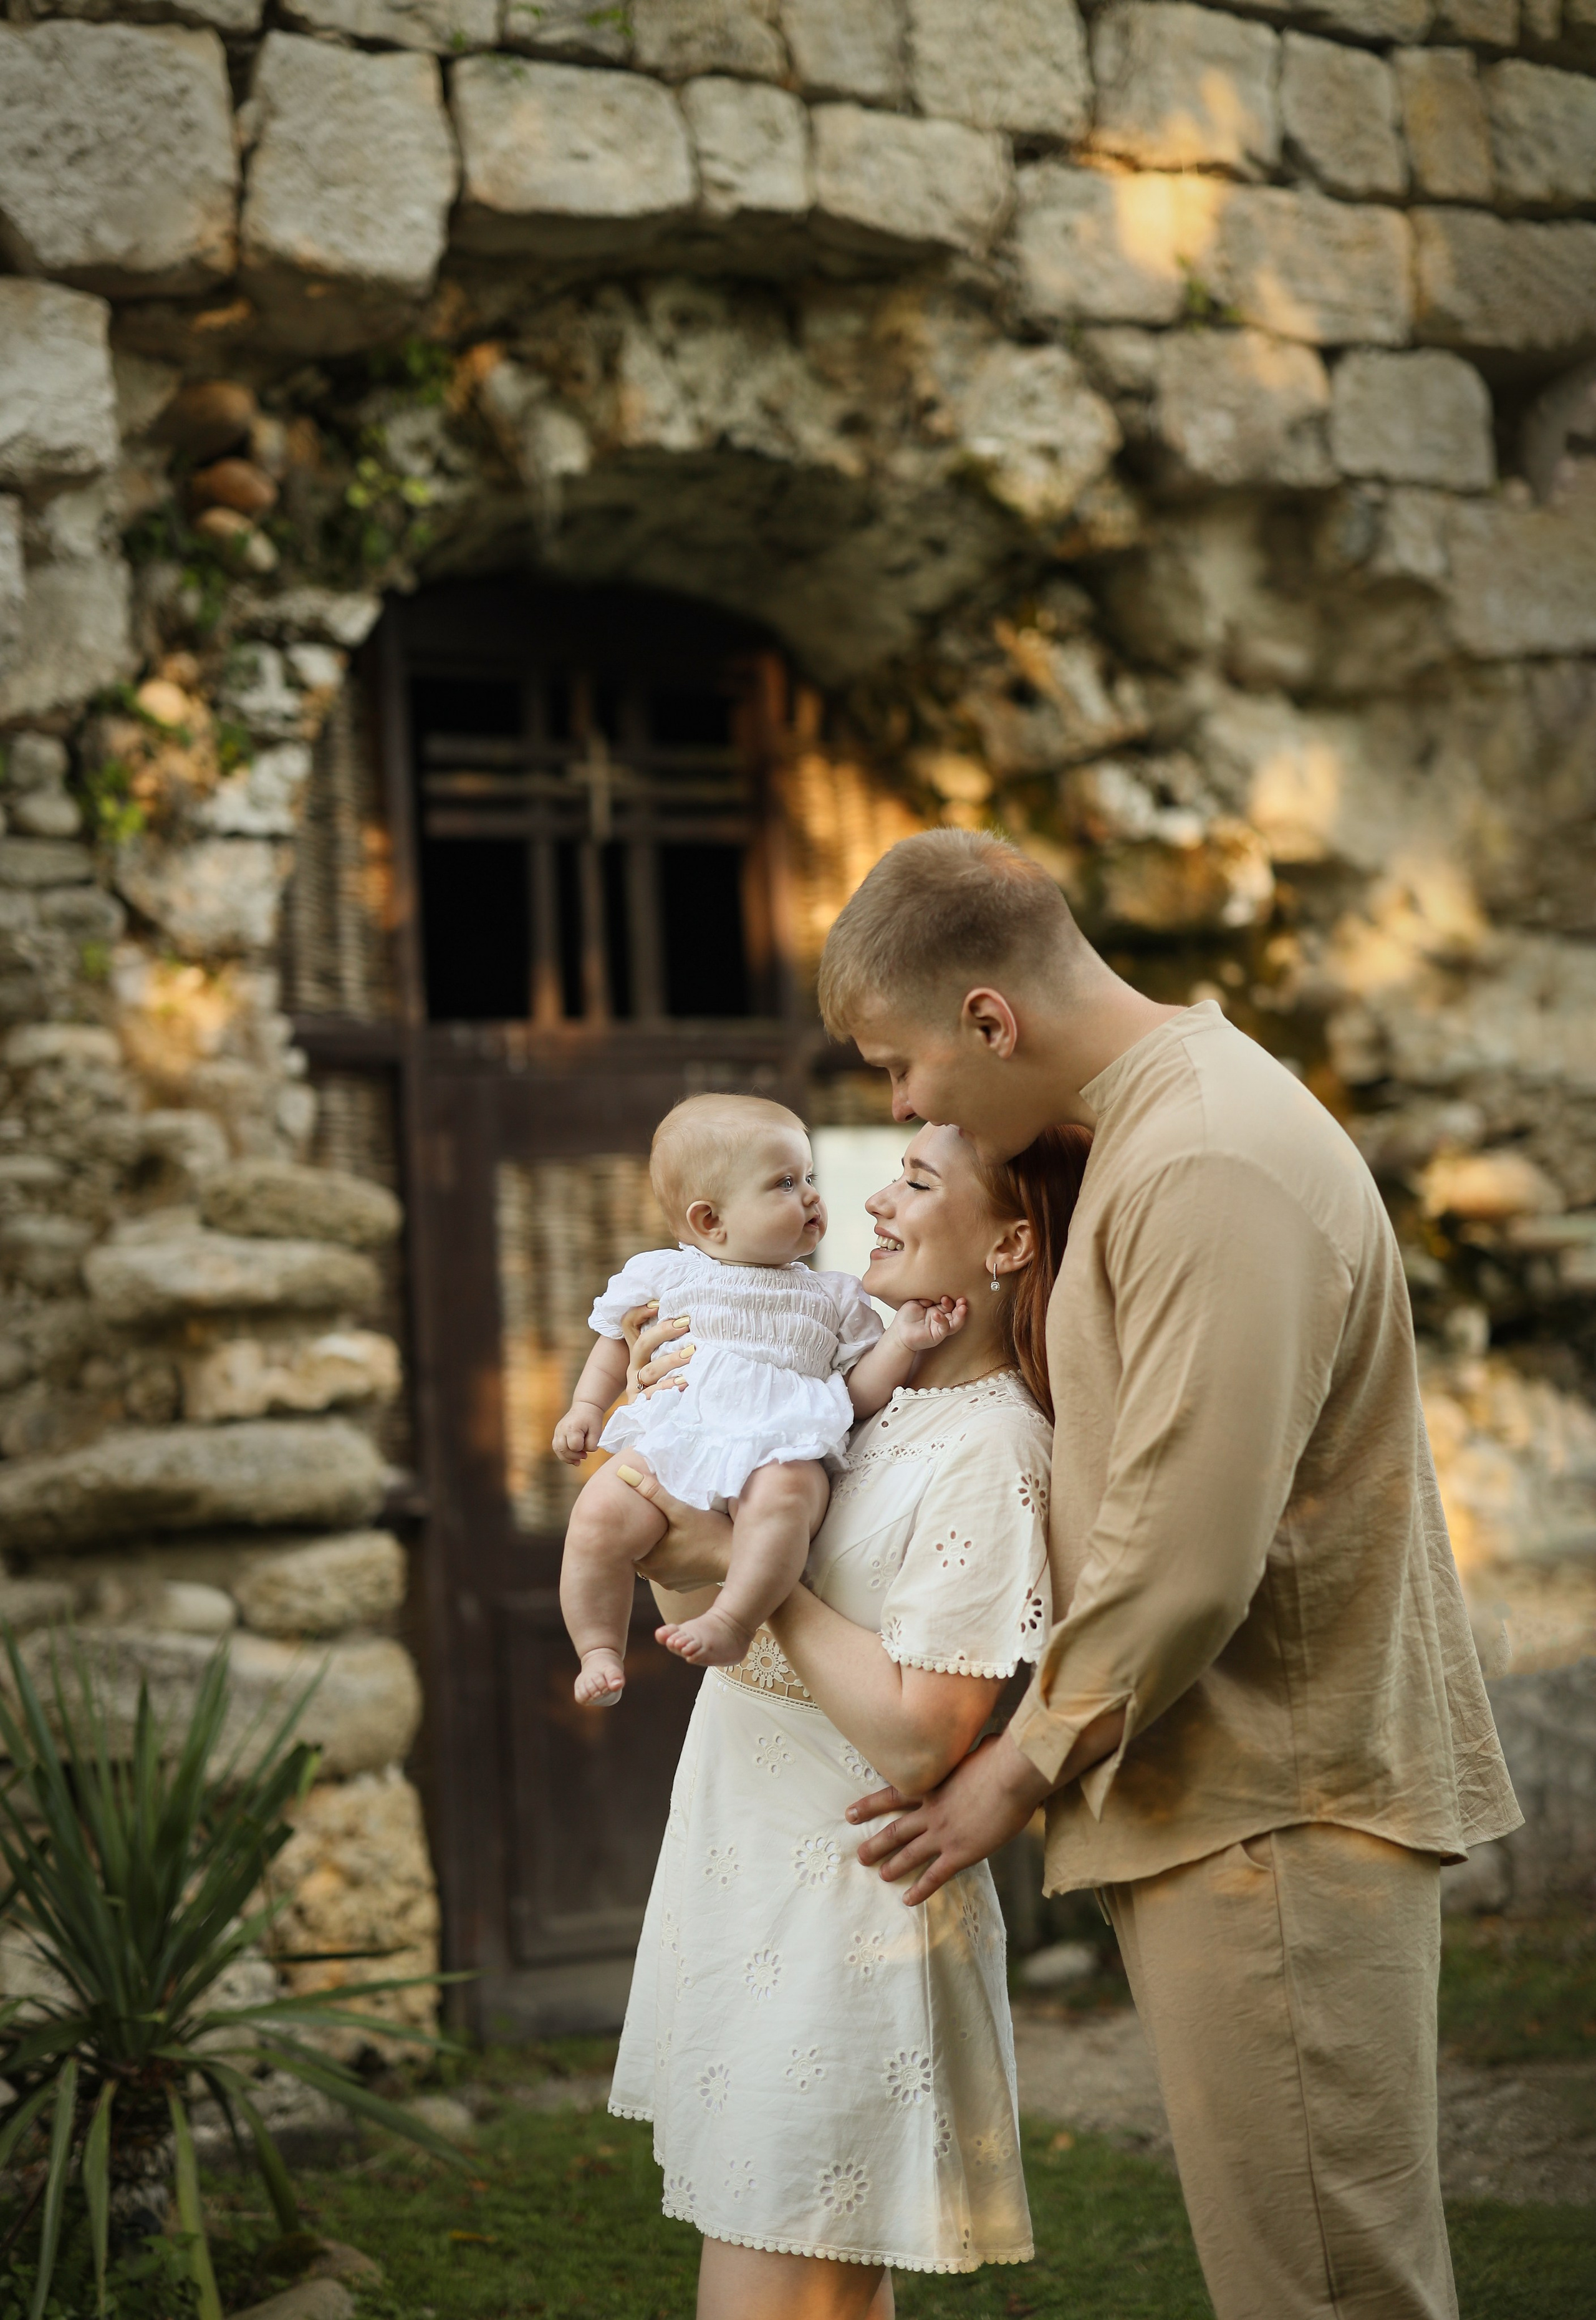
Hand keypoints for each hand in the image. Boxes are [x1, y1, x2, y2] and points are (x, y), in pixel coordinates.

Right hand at [552, 1400, 605, 1463]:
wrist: (585, 1407)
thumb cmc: (592, 1419)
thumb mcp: (597, 1432)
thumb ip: (592, 1445)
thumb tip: (583, 1453)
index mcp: (572, 1428)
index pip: (574, 1446)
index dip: (582, 1450)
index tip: (588, 1447)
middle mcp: (561, 1429)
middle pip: (563, 1450)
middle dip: (574, 1457)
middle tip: (584, 1456)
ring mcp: (557, 1431)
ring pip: (558, 1450)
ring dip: (567, 1458)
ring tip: (577, 1461)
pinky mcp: (556, 1434)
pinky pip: (556, 1448)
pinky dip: (563, 1455)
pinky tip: (572, 1458)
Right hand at [623, 1306, 694, 1401]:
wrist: (658, 1419)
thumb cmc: (671, 1380)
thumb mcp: (668, 1356)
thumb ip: (671, 1336)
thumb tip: (681, 1311)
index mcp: (638, 1350)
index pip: (629, 1323)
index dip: (641, 1312)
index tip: (659, 1303)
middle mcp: (635, 1366)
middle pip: (643, 1344)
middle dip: (664, 1332)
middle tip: (687, 1324)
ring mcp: (637, 1386)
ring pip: (650, 1370)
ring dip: (671, 1361)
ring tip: (692, 1354)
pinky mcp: (642, 1404)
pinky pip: (653, 1395)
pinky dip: (669, 1387)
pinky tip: (687, 1382)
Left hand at [624, 1467, 735, 1592]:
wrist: (738, 1556)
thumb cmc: (710, 1533)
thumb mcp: (682, 1511)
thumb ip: (654, 1493)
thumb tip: (627, 1473)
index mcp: (651, 1561)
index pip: (629, 1543)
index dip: (632, 1528)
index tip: (637, 1515)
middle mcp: (658, 1577)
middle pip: (642, 1553)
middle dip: (646, 1538)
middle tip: (652, 1519)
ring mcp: (671, 1583)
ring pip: (655, 1562)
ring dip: (659, 1549)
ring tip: (667, 1531)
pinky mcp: (683, 1586)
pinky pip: (669, 1571)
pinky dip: (672, 1559)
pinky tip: (681, 1546)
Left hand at [847, 1729, 1049, 1906]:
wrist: (1011, 1774)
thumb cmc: (999, 1756)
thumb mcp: (975, 1749)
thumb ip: (970, 1753)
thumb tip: (985, 1742)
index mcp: (931, 1785)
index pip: (892, 1797)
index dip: (869, 1806)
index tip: (850, 1814)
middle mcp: (930, 1811)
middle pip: (895, 1830)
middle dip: (876, 1844)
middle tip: (860, 1856)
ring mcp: (943, 1833)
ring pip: (909, 1854)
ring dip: (893, 1866)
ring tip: (881, 1877)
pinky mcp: (960, 1852)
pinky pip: (935, 1876)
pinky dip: (921, 1889)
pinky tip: (909, 1900)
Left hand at [893, 1296, 968, 1355]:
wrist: (898, 1332)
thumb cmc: (905, 1317)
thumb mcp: (915, 1303)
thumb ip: (926, 1299)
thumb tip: (935, 1295)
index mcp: (937, 1310)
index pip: (949, 1304)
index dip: (950, 1300)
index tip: (944, 1296)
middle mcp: (941, 1319)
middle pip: (956, 1313)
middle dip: (961, 1306)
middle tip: (963, 1300)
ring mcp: (940, 1328)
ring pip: (956, 1323)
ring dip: (960, 1315)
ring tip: (962, 1307)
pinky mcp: (937, 1336)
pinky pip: (945, 1329)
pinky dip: (943, 1321)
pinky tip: (936, 1314)